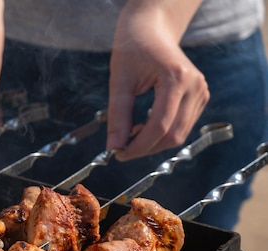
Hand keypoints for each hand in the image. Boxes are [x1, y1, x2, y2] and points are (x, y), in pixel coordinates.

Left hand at [106, 0, 208, 160]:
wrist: (151, 32)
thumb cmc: (133, 50)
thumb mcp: (119, 81)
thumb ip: (117, 116)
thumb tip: (114, 147)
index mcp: (177, 79)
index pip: (160, 126)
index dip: (139, 146)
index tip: (118, 153)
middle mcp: (195, 86)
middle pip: (173, 134)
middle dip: (145, 148)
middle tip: (120, 149)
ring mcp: (201, 92)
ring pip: (179, 134)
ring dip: (153, 143)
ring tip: (129, 135)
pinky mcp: (200, 97)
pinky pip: (182, 126)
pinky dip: (162, 134)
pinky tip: (143, 128)